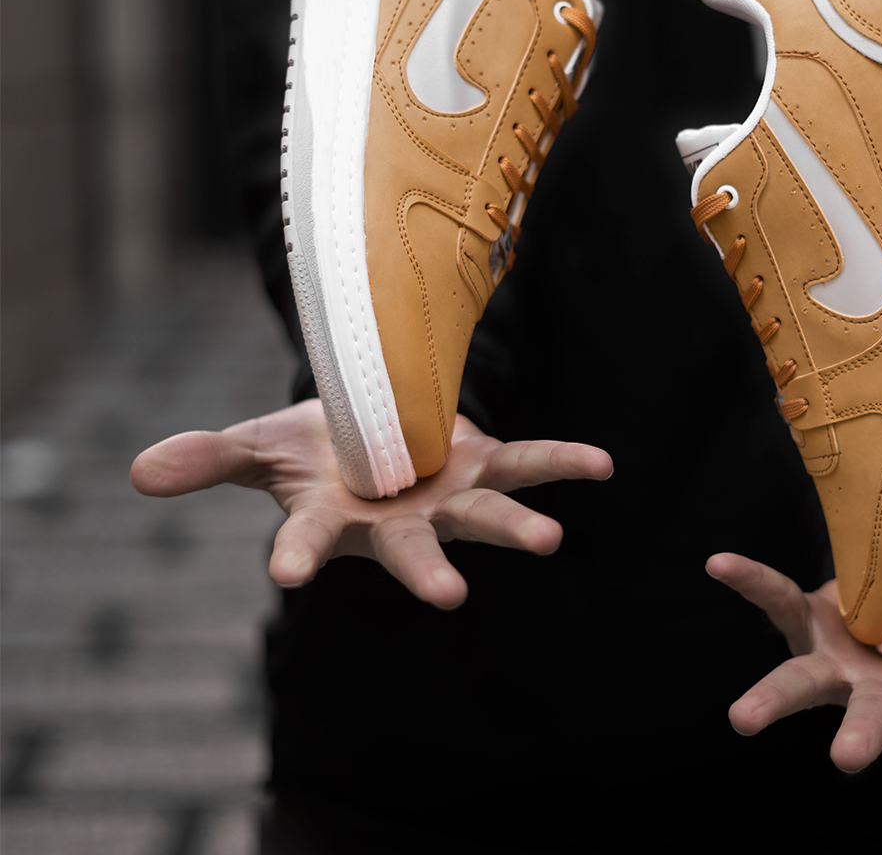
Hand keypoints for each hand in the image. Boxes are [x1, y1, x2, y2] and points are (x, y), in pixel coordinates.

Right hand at [131, 399, 611, 607]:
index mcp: (336, 521)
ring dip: (514, 531)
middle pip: (414, 551)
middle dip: (429, 573)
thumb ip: (211, 459)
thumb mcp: (260, 445)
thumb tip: (139, 475)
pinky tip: (602, 466)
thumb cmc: (314, 450)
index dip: (298, 556)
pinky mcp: (486, 467)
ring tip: (549, 542)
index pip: (309, 544)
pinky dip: (564, 464)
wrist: (372, 425)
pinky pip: (529, 466)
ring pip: (483, 518)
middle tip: (449, 595)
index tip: (285, 573)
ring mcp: (447, 501)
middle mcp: (397, 524)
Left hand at [706, 554, 881, 771]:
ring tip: (738, 720)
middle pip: (872, 717)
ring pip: (804, 683)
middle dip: (862, 738)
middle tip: (847, 763)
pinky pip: (773, 601)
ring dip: (773, 700)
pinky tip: (717, 562)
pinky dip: (749, 580)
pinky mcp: (806, 622)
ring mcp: (839, 660)